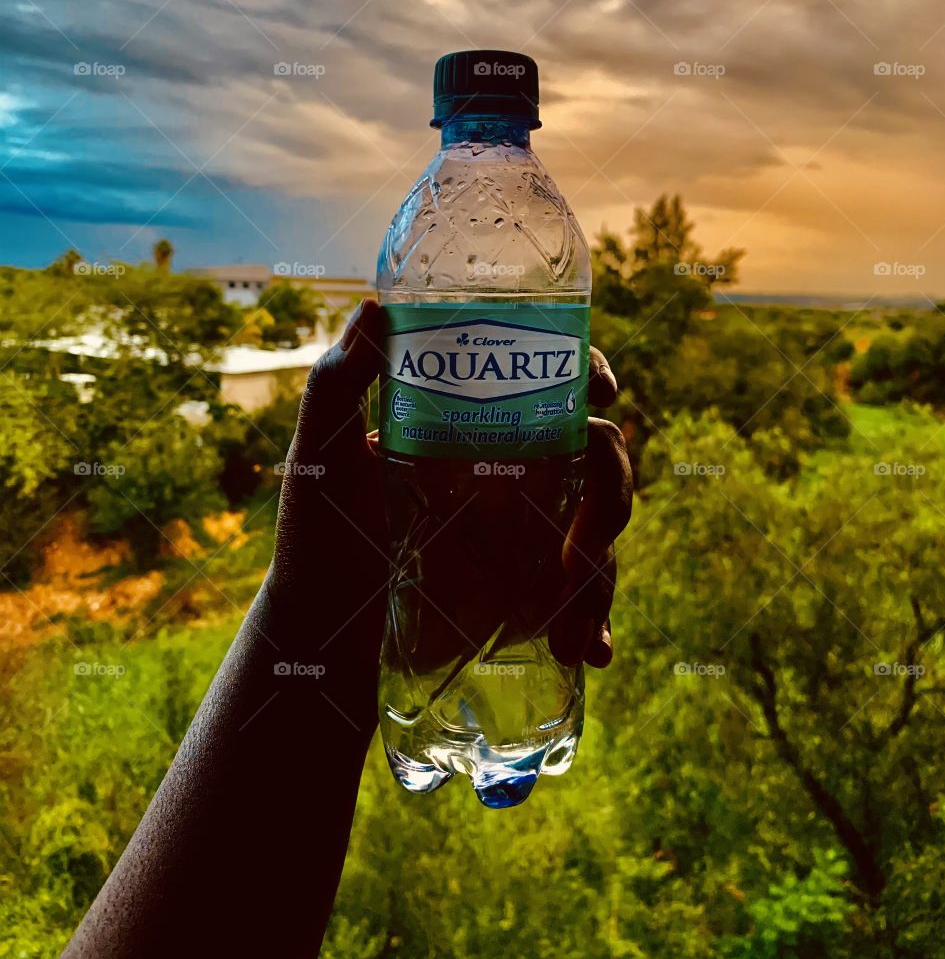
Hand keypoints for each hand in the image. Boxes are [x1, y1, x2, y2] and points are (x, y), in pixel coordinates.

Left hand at [266, 300, 632, 723]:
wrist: (320, 626)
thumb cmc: (317, 530)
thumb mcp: (321, 455)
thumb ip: (336, 385)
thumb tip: (372, 306)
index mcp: (478, 425)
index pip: (552, 381)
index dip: (591, 375)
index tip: (599, 393)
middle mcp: (515, 469)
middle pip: (599, 455)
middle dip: (611, 493)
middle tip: (581, 547)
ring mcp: (530, 529)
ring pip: (602, 528)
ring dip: (603, 576)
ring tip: (579, 632)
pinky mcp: (531, 588)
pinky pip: (584, 599)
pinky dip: (599, 625)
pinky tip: (595, 652)